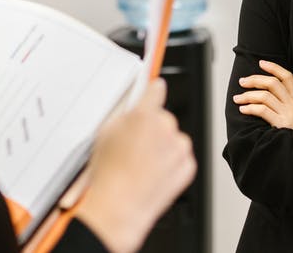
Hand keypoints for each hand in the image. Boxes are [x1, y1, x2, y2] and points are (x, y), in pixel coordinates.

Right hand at [76, 79, 195, 252]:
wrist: (120, 205)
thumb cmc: (109, 173)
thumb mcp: (105, 133)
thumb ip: (124, 115)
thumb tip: (134, 110)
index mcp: (143, 114)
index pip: (155, 89)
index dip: (153, 89)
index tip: (155, 88)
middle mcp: (165, 127)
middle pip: (163, 118)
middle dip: (153, 128)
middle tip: (136, 145)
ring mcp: (179, 147)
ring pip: (173, 139)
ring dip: (163, 147)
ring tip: (142, 164)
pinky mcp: (187, 165)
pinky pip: (180, 157)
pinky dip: (170, 163)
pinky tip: (152, 174)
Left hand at [234, 60, 292, 133]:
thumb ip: (286, 105)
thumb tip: (265, 96)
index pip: (287, 77)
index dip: (274, 67)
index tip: (261, 63)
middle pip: (272, 83)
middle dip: (255, 79)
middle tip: (242, 82)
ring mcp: (288, 114)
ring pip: (265, 96)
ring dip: (248, 95)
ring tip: (238, 99)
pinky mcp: (282, 124)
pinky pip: (262, 110)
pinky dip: (250, 108)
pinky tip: (243, 109)